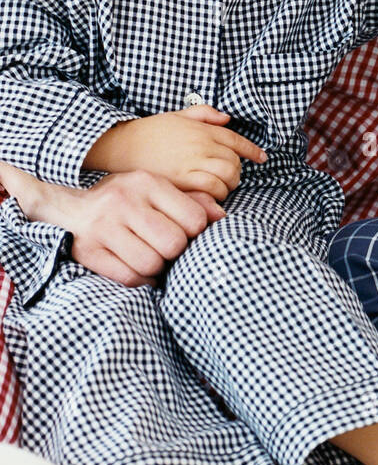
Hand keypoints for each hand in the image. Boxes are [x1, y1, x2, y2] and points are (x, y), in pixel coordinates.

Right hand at [46, 171, 226, 286]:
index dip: (195, 232)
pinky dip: (141, 280)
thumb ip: (192, 201)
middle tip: (166, 247)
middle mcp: (124, 202)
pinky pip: (129, 278)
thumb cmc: (124, 201)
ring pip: (151, 263)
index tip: (184, 232)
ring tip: (150, 256)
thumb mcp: (156, 191)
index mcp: (146, 183)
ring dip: (156, 267)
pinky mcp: (89, 252)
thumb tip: (221, 217)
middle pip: (174, 244)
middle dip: (175, 251)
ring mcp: (103, 227)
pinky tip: (139, 271)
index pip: (194, 218)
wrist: (68, 209)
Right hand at [85, 105, 266, 200]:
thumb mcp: (177, 115)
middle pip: (235, 161)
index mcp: (201, 129)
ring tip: (221, 188)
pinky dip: (216, 194)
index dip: (252, 150)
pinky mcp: (181, 181)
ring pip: (227, 176)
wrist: (120, 146)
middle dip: (237, 171)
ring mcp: (191, 163)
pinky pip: (211, 188)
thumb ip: (203, 114)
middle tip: (231, 178)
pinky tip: (209, 196)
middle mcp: (200, 145)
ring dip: (229, 184)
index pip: (236, 140)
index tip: (262, 158)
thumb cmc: (148, 132)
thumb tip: (227, 118)